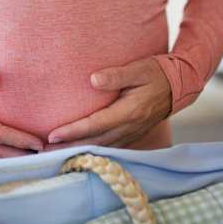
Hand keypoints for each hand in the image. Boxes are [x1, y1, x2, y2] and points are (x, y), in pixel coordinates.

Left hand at [44, 58, 171, 151]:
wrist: (178, 87)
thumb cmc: (156, 74)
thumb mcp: (139, 69)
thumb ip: (116, 74)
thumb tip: (93, 80)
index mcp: (129, 112)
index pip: (95, 125)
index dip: (73, 131)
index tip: (52, 135)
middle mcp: (129, 128)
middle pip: (93, 142)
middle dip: (68, 148)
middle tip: (43, 152)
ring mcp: (130, 135)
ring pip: (100, 148)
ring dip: (77, 152)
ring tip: (54, 155)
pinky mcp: (130, 136)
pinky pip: (108, 148)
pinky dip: (90, 151)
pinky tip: (76, 152)